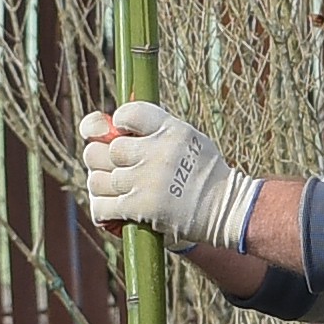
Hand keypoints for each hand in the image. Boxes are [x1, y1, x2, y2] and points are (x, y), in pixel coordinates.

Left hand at [75, 104, 259, 250]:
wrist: (225, 210)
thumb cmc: (201, 173)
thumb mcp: (188, 139)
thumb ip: (154, 129)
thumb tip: (105, 125)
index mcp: (172, 130)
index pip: (128, 113)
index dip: (118, 122)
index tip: (122, 133)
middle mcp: (158, 151)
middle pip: (106, 149)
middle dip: (104, 159)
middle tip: (113, 167)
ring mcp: (147, 180)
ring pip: (98, 179)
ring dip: (103, 186)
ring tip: (116, 190)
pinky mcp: (140, 207)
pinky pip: (101, 205)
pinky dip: (102, 209)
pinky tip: (112, 209)